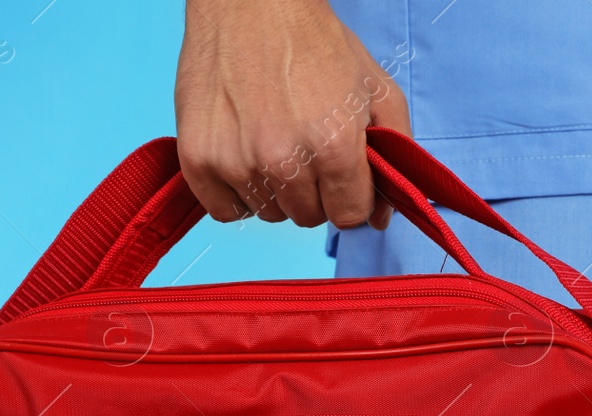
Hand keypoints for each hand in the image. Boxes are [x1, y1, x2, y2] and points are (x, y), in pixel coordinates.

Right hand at [174, 0, 409, 228]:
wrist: (249, 5)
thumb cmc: (313, 43)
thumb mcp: (375, 88)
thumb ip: (393, 154)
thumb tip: (380, 218)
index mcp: (334, 145)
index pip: (349, 214)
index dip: (349, 194)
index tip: (339, 172)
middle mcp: (284, 160)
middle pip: (307, 217)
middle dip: (313, 190)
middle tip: (304, 146)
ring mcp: (236, 162)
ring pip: (268, 214)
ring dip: (274, 189)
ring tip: (272, 140)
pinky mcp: (199, 159)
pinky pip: (225, 210)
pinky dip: (236, 194)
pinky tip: (244, 155)